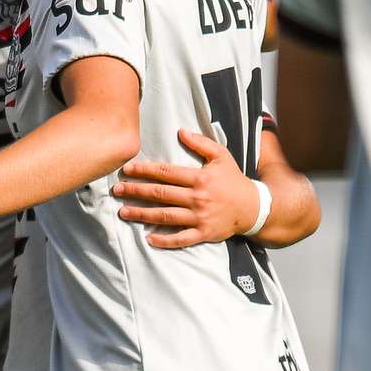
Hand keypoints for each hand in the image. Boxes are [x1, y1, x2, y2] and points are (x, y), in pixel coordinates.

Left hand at [112, 128, 258, 247]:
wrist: (253, 207)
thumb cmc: (233, 180)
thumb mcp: (221, 156)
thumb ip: (201, 143)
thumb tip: (181, 131)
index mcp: (199, 178)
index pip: (165, 173)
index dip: (144, 171)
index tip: (126, 170)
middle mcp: (197, 198)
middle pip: (160, 194)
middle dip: (136, 192)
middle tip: (117, 191)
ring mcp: (199, 217)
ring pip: (165, 216)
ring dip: (142, 214)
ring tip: (123, 212)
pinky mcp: (203, 233)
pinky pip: (181, 238)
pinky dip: (165, 240)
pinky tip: (148, 238)